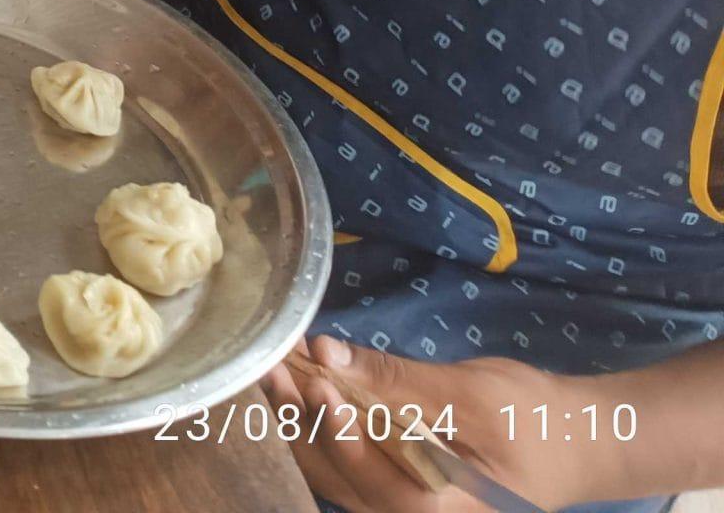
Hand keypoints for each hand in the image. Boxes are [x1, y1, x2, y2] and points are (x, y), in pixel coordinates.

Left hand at [262, 338, 587, 512]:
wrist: (576, 441)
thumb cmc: (536, 420)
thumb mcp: (470, 393)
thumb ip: (397, 381)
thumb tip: (327, 355)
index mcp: (445, 512)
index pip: (378, 483)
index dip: (341, 435)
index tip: (316, 383)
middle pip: (342, 480)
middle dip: (303, 423)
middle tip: (276, 367)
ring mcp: (401, 507)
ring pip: (334, 473)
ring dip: (302, 424)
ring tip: (278, 372)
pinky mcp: (393, 486)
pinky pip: (345, 465)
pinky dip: (320, 428)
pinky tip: (300, 390)